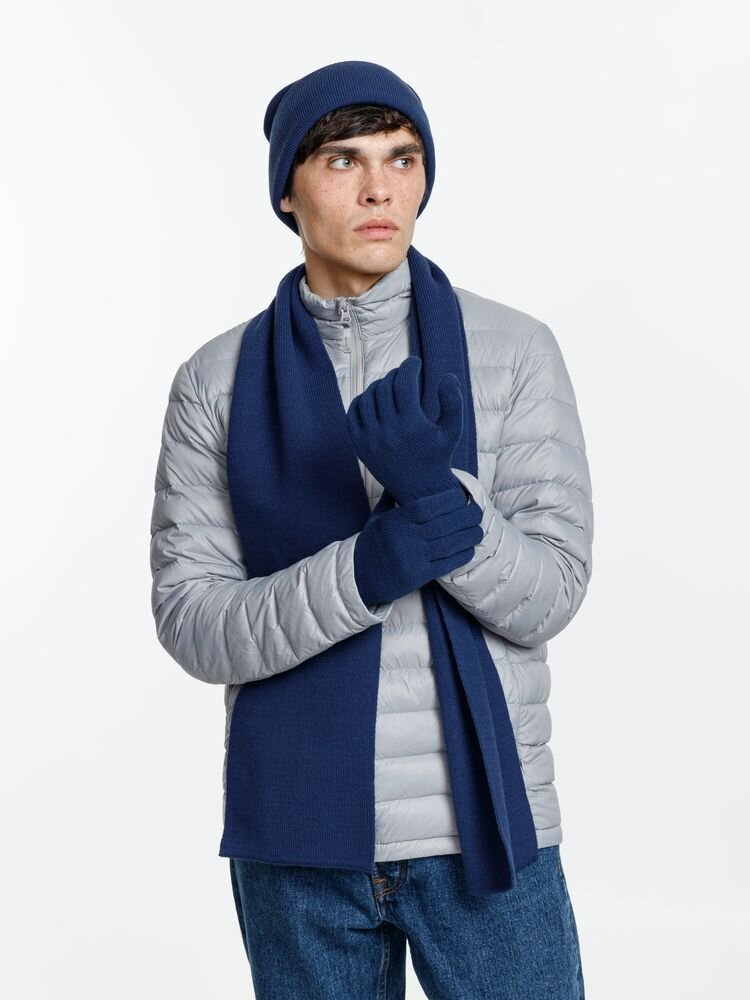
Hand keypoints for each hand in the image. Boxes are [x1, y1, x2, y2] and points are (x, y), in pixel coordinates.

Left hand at [346, 355, 463, 504]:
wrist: (420, 490)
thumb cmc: (439, 455)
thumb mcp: (453, 430)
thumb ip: (454, 402)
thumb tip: (447, 376)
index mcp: (412, 425)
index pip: (404, 383)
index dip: (409, 367)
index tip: (414, 363)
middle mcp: (388, 432)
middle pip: (385, 388)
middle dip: (395, 375)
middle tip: (404, 375)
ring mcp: (371, 440)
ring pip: (368, 398)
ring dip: (379, 386)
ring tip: (390, 386)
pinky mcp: (360, 446)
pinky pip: (353, 413)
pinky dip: (361, 401)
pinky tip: (374, 399)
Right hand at [353, 486, 483, 606]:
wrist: (359, 578)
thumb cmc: (370, 545)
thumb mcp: (376, 518)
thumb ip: (390, 500)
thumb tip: (400, 479)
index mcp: (395, 521)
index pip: (426, 507)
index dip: (447, 500)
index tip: (461, 496)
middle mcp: (405, 538)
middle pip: (442, 524)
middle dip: (464, 517)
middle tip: (477, 511)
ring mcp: (413, 558)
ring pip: (448, 544)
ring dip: (467, 536)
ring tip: (478, 530)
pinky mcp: (418, 576)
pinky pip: (445, 564)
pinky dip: (460, 556)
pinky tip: (470, 549)